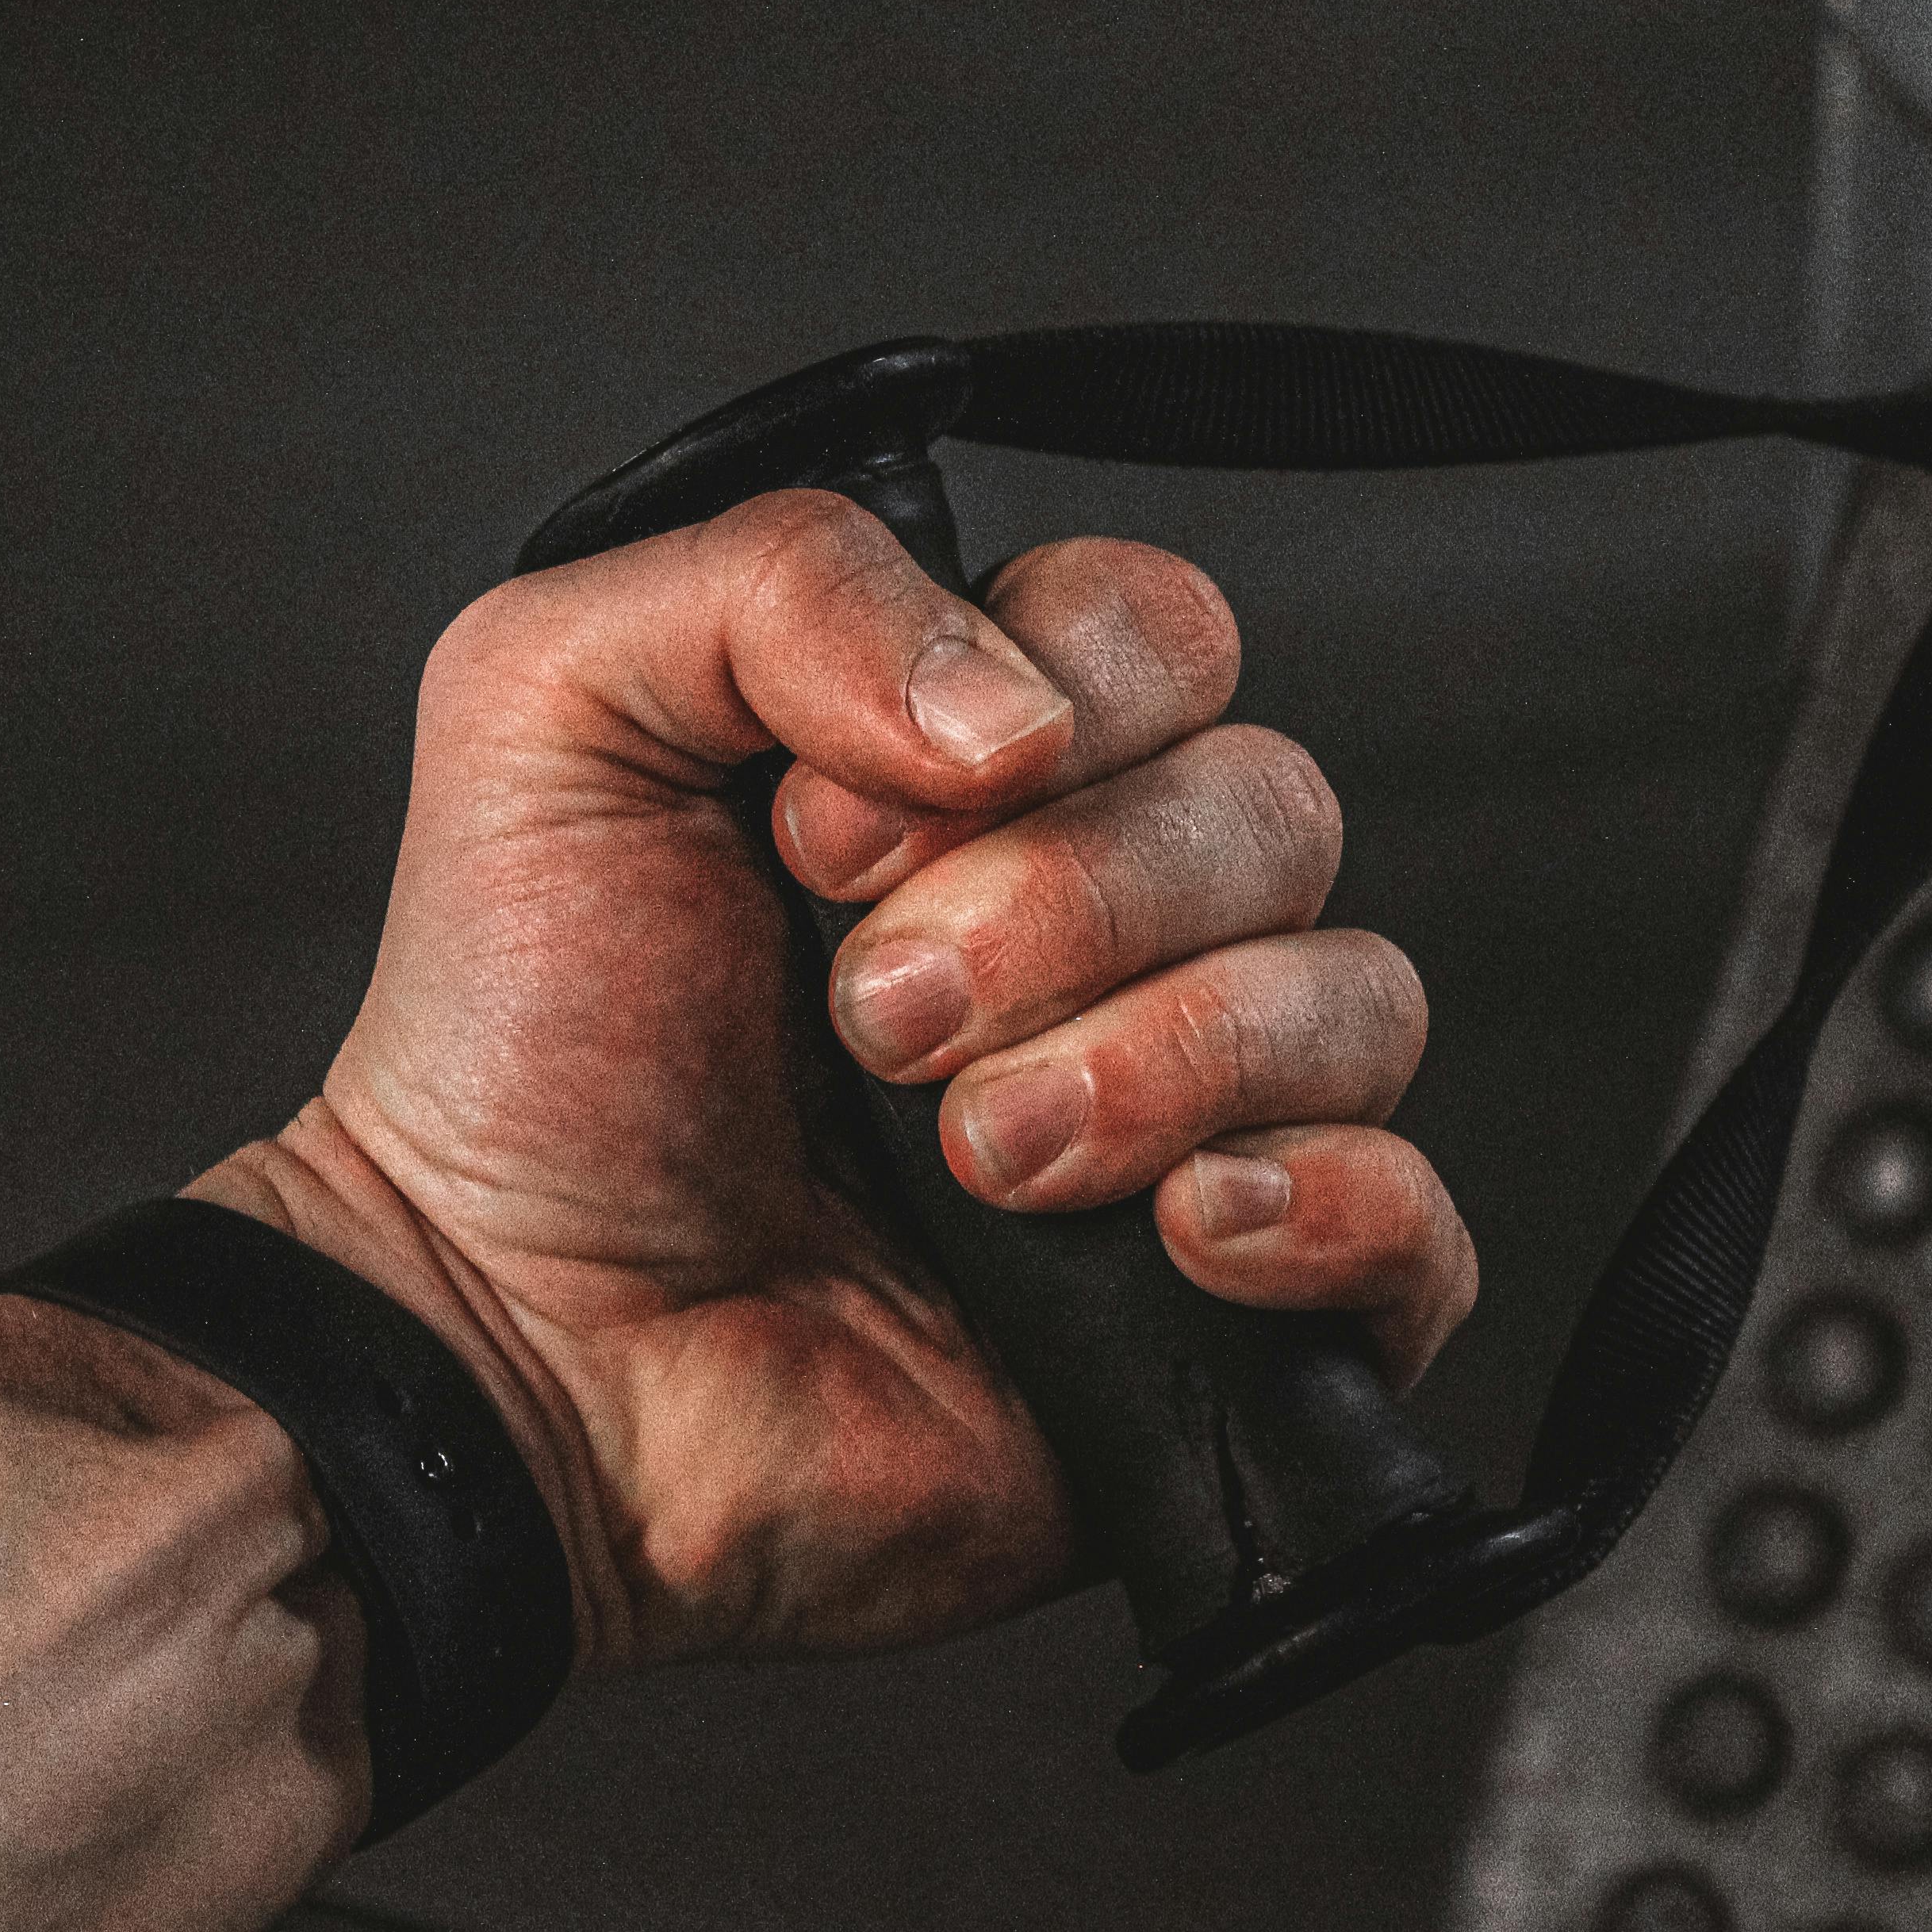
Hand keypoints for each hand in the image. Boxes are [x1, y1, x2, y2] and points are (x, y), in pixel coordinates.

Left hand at [197, 491, 1473, 1672]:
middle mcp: (1106, 934)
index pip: (1169, 638)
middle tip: (872, 1018)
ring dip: (1154, 1063)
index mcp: (980, 777)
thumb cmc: (515, 1063)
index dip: (1050, 704)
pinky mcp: (1230, 1322)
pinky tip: (1175, 1230)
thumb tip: (1021, 696)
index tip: (831, 833)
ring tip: (971, 1158)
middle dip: (1066, 907)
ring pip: (1358, 1001)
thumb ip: (778, 573)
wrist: (508, 1358)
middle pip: (1272, 810)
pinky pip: (1422, 1230)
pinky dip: (1330, 1207)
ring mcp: (1182, 1127)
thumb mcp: (547, 706)